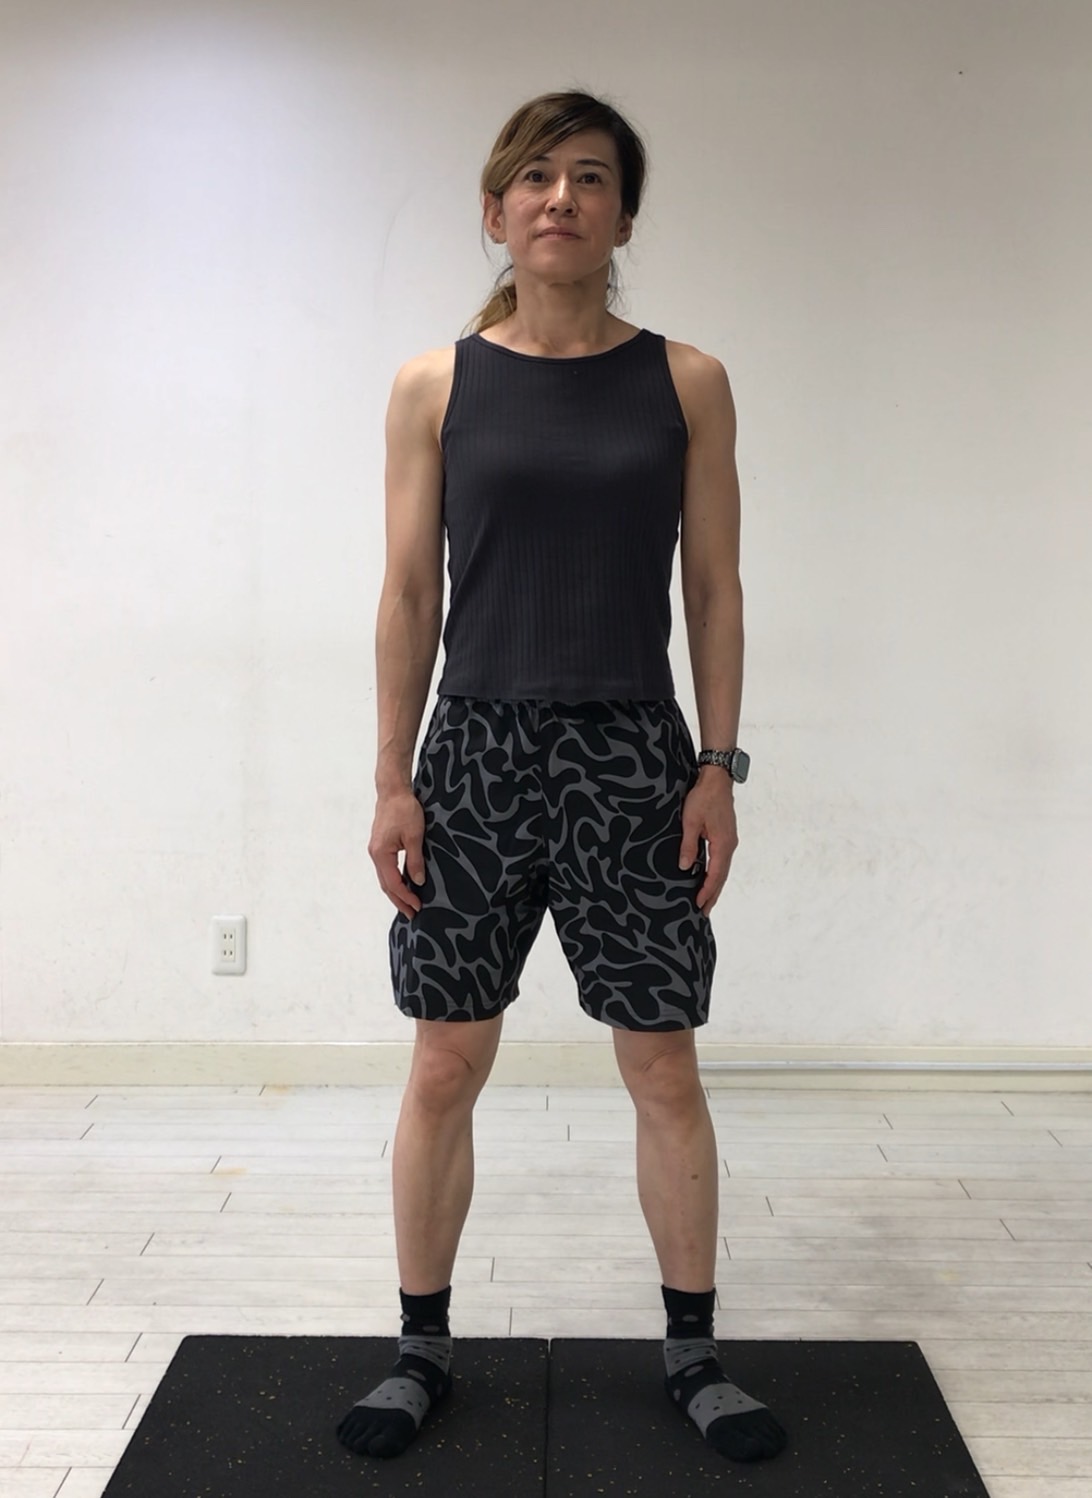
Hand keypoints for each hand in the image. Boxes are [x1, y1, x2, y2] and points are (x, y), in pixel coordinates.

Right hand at [368, 789, 425, 918]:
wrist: (393, 791)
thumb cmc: (404, 810)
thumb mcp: (415, 836)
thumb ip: (415, 860)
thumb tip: (417, 882)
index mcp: (381, 854)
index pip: (393, 883)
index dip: (406, 897)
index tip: (418, 907)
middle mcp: (375, 855)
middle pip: (386, 885)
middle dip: (399, 901)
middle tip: (412, 914)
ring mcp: (376, 850)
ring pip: (385, 878)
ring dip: (396, 892)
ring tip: (408, 904)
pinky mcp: (380, 846)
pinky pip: (386, 869)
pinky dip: (394, 880)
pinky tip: (403, 885)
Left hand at [678, 768, 737, 914]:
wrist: (717, 779)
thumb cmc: (703, 797)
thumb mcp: (690, 821)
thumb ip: (688, 845)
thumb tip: (685, 867)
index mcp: (723, 844)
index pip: (716, 875)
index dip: (707, 891)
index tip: (698, 905)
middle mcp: (729, 845)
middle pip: (722, 876)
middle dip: (713, 894)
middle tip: (704, 912)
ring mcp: (729, 840)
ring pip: (723, 869)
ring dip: (715, 885)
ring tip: (707, 900)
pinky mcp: (726, 836)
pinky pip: (722, 860)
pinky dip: (716, 873)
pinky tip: (709, 877)